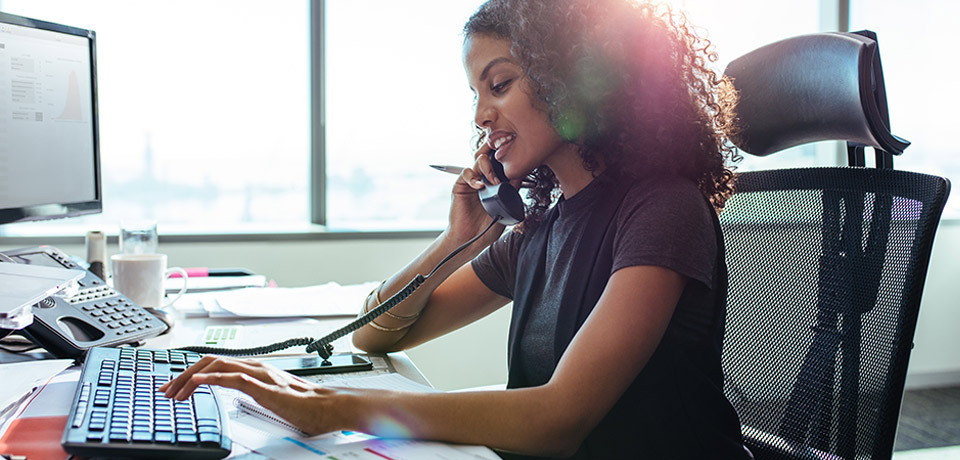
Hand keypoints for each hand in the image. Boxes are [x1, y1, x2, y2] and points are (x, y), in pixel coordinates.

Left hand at [158, 355, 339, 434]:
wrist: (330, 407)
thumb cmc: (307, 405)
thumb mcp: (271, 398)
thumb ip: (254, 393)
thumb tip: (239, 398)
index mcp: (256, 370)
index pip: (216, 364)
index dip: (191, 372)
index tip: (175, 386)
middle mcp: (256, 367)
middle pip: (211, 361)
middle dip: (183, 374)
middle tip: (167, 389)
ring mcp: (260, 375)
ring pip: (218, 366)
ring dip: (191, 377)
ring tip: (175, 390)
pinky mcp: (265, 388)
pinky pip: (234, 379)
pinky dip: (212, 378)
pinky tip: (198, 382)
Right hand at [446, 142, 520, 245]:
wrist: (471, 240)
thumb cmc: (487, 229)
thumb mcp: (505, 210)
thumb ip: (511, 194)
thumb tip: (519, 178)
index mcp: (495, 184)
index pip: (501, 164)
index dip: (506, 158)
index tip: (516, 158)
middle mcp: (484, 179)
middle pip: (489, 156)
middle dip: (496, 152)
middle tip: (504, 159)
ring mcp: (472, 182)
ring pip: (479, 160)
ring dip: (488, 167)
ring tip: (494, 182)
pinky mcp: (460, 186)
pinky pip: (466, 173)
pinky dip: (473, 177)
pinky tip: (480, 187)